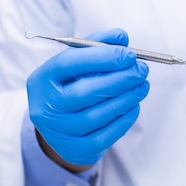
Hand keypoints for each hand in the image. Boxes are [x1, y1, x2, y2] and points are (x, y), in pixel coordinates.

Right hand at [27, 29, 149, 165]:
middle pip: (86, 92)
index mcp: (42, 79)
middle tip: (142, 70)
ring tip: (142, 85)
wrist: (60, 128)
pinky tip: (134, 105)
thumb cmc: (72, 86)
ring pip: (100, 114)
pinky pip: (109, 133)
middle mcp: (46, 107)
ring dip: (128, 97)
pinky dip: (126, 117)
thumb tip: (121, 36)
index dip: (103, 57)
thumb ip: (98, 45)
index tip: (130, 54)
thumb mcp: (78, 64)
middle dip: (121, 79)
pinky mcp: (78, 149)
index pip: (70, 64)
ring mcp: (61, 131)